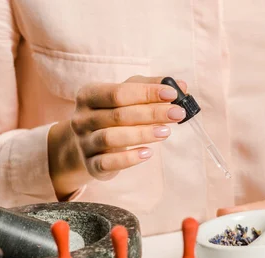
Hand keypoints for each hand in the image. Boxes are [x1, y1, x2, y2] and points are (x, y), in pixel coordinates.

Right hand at [48, 76, 187, 198]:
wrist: (85, 146)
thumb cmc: (111, 115)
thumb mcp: (126, 96)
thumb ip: (150, 88)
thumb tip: (181, 86)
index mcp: (88, 95)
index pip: (119, 92)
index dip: (146, 93)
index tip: (172, 94)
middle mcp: (82, 118)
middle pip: (118, 115)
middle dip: (151, 113)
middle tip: (177, 114)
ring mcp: (84, 143)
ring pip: (111, 137)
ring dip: (142, 134)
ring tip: (166, 132)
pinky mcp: (91, 165)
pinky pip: (108, 162)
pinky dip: (129, 158)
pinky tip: (148, 153)